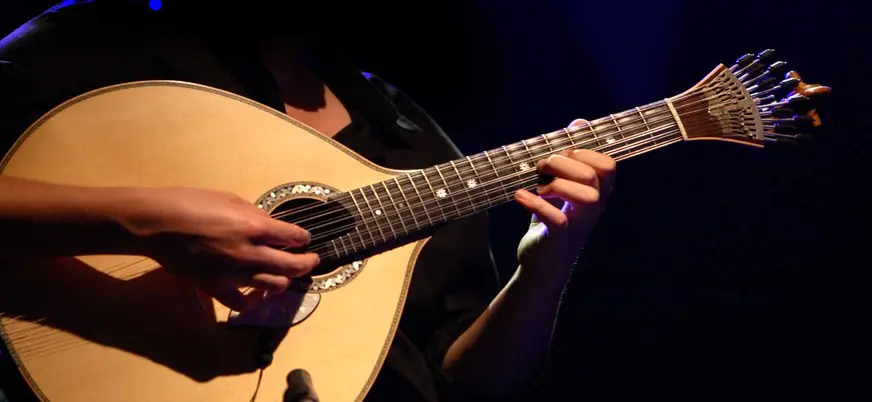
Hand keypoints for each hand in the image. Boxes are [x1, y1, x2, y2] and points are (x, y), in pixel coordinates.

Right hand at [116, 187, 318, 311]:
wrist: (157, 224)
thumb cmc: (191, 204)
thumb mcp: (231, 200)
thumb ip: (257, 217)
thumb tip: (273, 227)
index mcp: (256, 227)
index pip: (295, 238)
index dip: (303, 238)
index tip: (303, 239)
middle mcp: (250, 254)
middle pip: (293, 266)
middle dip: (307, 263)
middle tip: (311, 261)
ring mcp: (234, 274)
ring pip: (274, 286)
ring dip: (284, 280)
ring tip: (286, 275)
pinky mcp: (216, 288)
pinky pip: (243, 303)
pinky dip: (254, 300)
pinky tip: (257, 293)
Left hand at [514, 119, 615, 275]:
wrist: (541, 264)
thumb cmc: (552, 221)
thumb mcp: (561, 186)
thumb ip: (570, 156)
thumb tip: (580, 122)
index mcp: (597, 193)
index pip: (608, 164)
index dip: (583, 152)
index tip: (561, 156)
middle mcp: (594, 208)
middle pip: (595, 175)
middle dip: (563, 163)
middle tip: (541, 167)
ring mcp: (580, 224)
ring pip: (587, 196)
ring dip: (556, 184)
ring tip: (538, 186)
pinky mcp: (560, 238)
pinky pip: (556, 218)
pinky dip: (534, 203)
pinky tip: (520, 196)